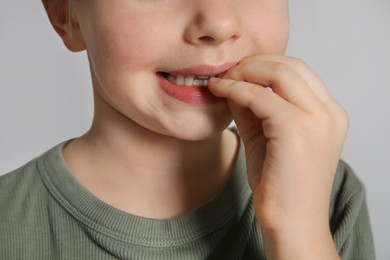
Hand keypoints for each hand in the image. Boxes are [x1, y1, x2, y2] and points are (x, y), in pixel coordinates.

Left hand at [209, 55, 347, 258]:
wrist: (291, 221)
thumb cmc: (280, 184)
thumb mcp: (267, 136)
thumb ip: (254, 107)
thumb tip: (233, 81)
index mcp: (328, 113)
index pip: (298, 71)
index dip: (264, 63)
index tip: (238, 70)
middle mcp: (329, 112)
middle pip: (290, 65)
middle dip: (254, 62)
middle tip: (228, 71)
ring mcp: (317, 119)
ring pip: (278, 72)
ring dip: (245, 72)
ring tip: (223, 80)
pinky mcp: (296, 128)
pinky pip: (260, 96)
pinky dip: (236, 89)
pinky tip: (220, 91)